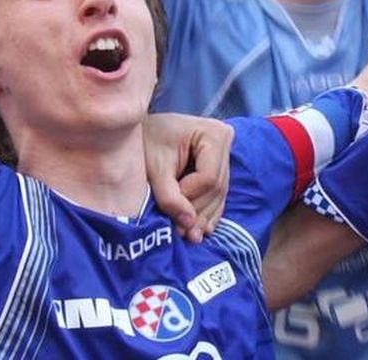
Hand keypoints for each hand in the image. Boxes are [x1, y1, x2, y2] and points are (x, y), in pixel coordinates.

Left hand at [143, 113, 233, 242]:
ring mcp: (225, 155)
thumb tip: (188, 224)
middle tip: (182, 234)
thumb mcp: (155, 168)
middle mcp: (225, 142)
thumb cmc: (146, 143)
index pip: (208, 177)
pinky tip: (199, 230)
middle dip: (198, 212)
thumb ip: (170, 197)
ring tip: (189, 237)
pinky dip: (207, 212)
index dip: (190, 197)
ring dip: (203, 217)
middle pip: (216, 187)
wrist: (142, 132)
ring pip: (218, 195)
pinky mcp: (219, 167)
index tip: (168, 206)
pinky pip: (217, 194)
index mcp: (213, 134)